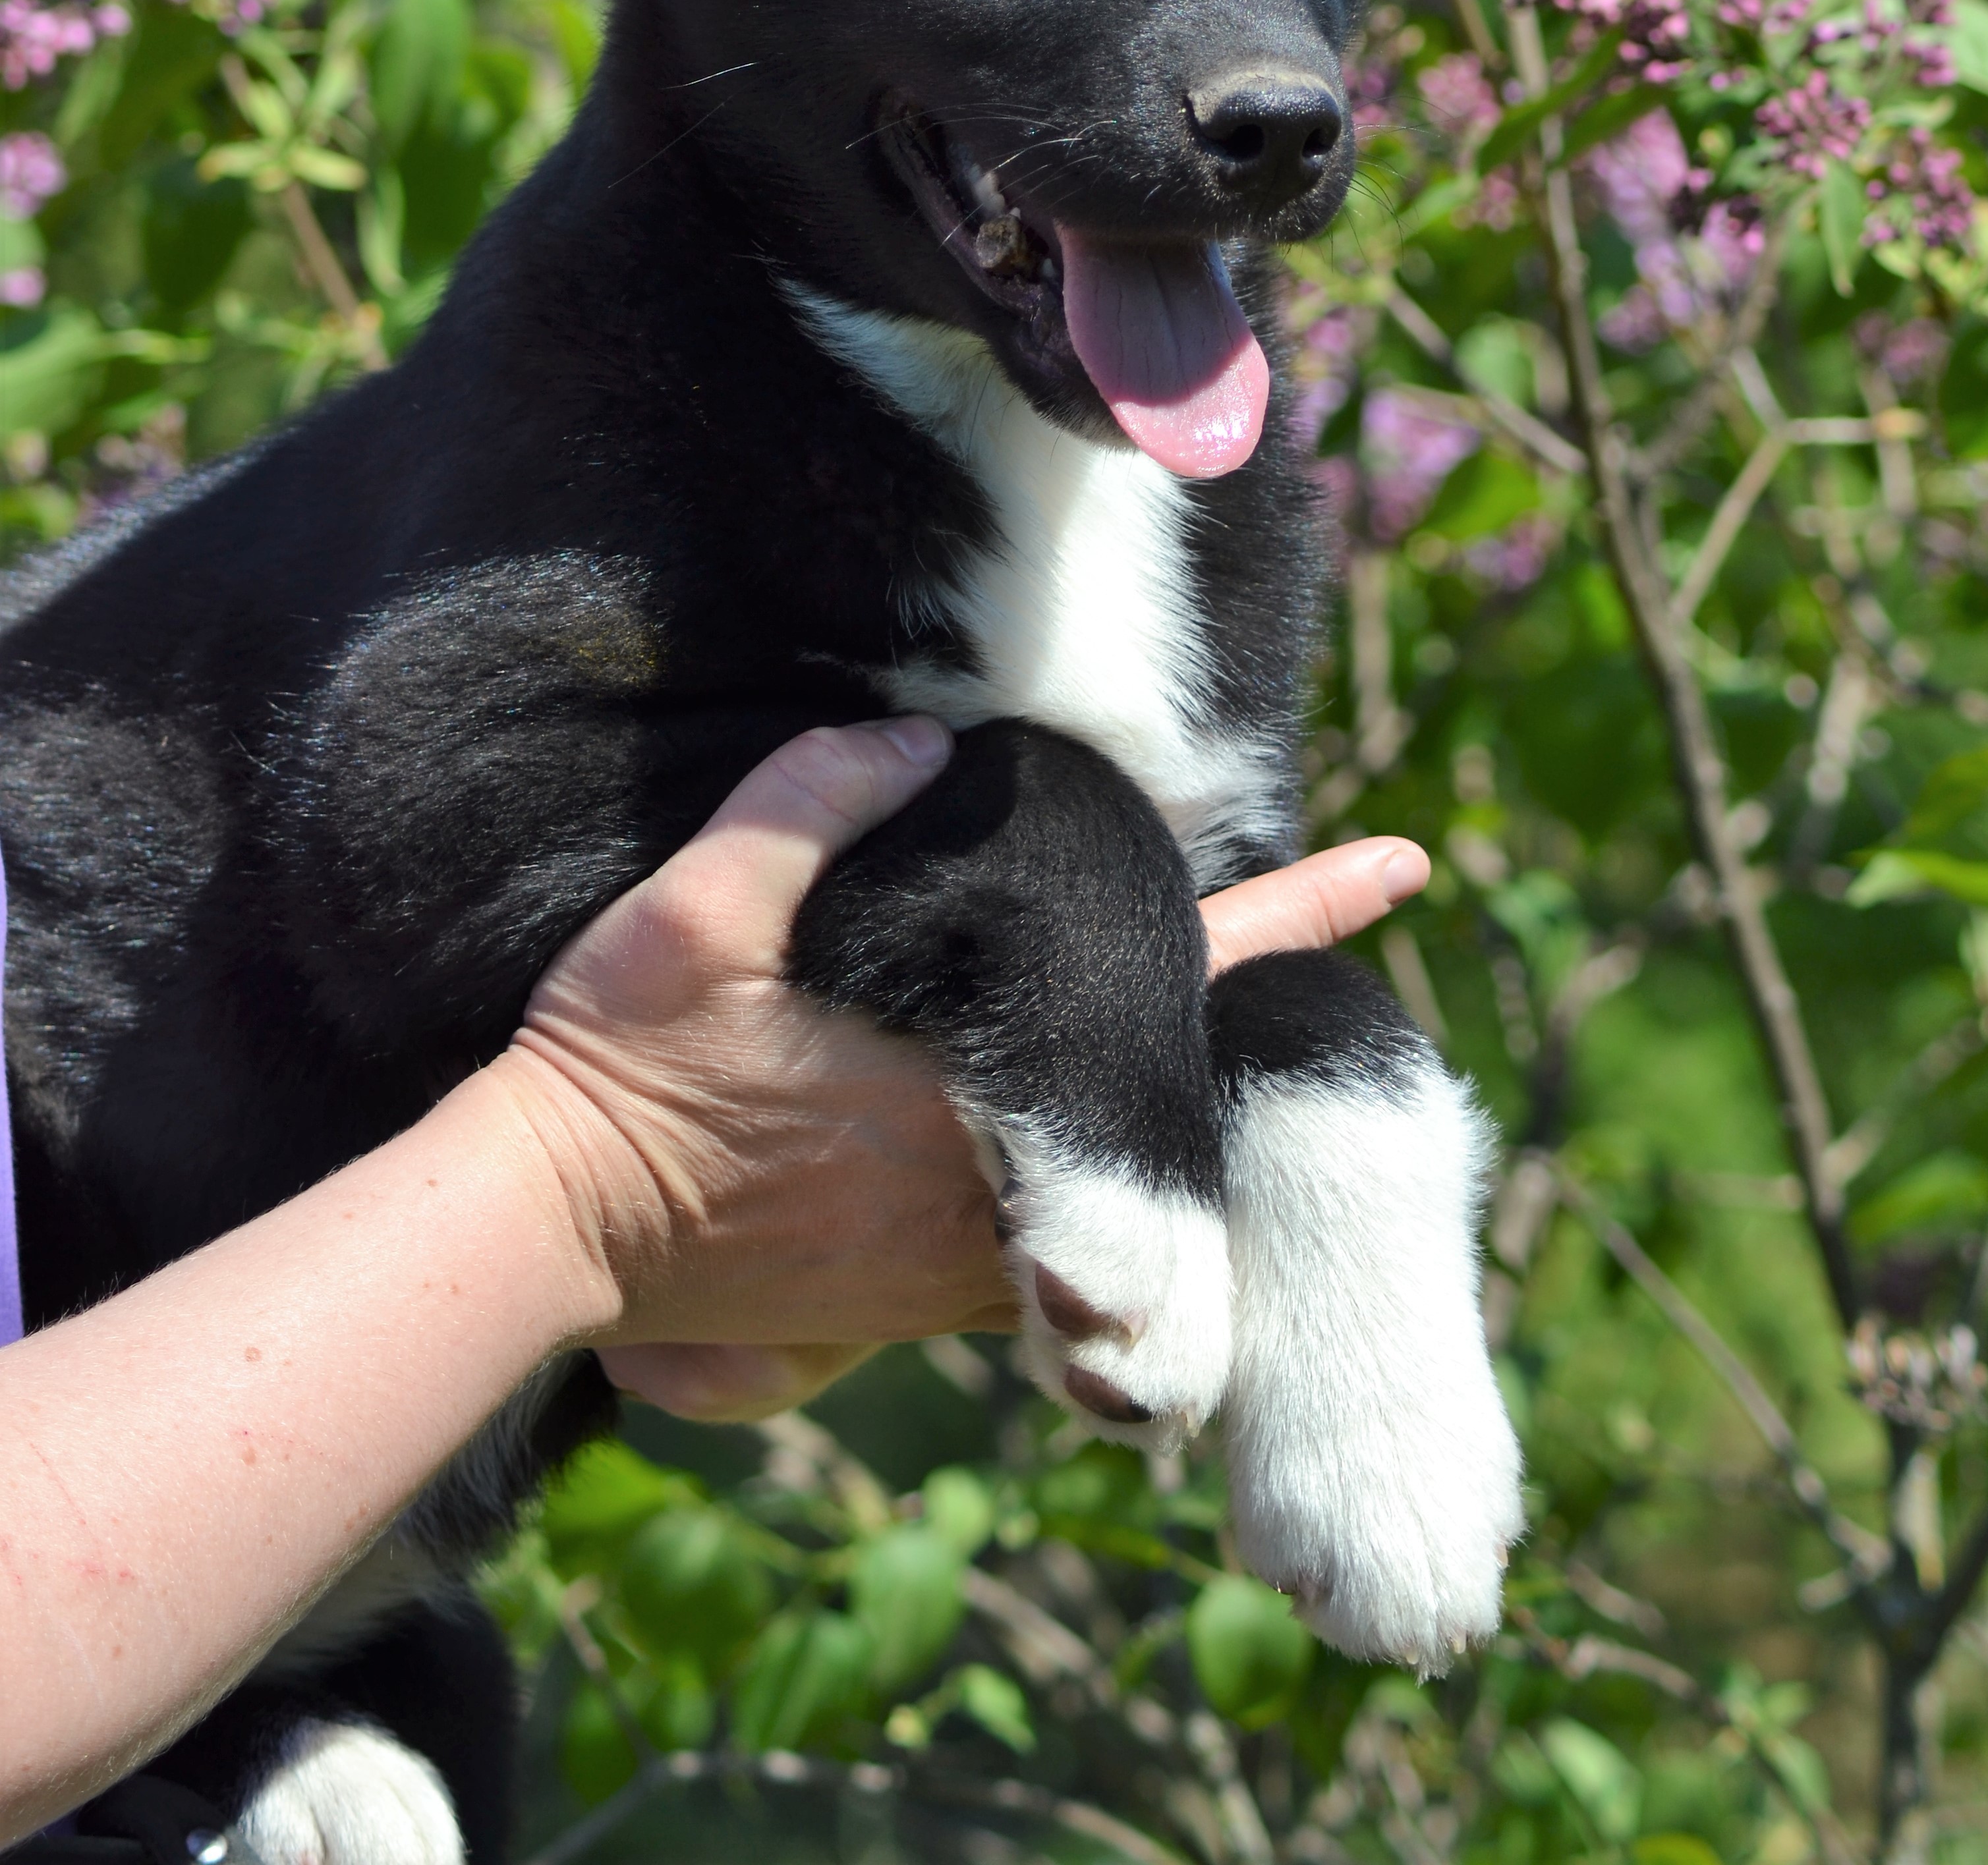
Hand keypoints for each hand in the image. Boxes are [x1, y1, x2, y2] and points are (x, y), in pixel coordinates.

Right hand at [493, 721, 1426, 1420]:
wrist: (542, 1235)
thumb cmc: (613, 1071)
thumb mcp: (687, 914)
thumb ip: (799, 808)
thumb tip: (913, 728)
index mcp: (966, 1082)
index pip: (1176, 983)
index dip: (1296, 916)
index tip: (1403, 860)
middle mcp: (991, 1187)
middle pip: (1184, 1088)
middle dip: (1269, 1001)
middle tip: (1369, 897)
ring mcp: (962, 1261)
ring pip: (1134, 1177)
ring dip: (1189, 1095)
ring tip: (1243, 1000)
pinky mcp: (917, 1301)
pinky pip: (1056, 1240)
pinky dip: (1106, 1179)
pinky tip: (1102, 1117)